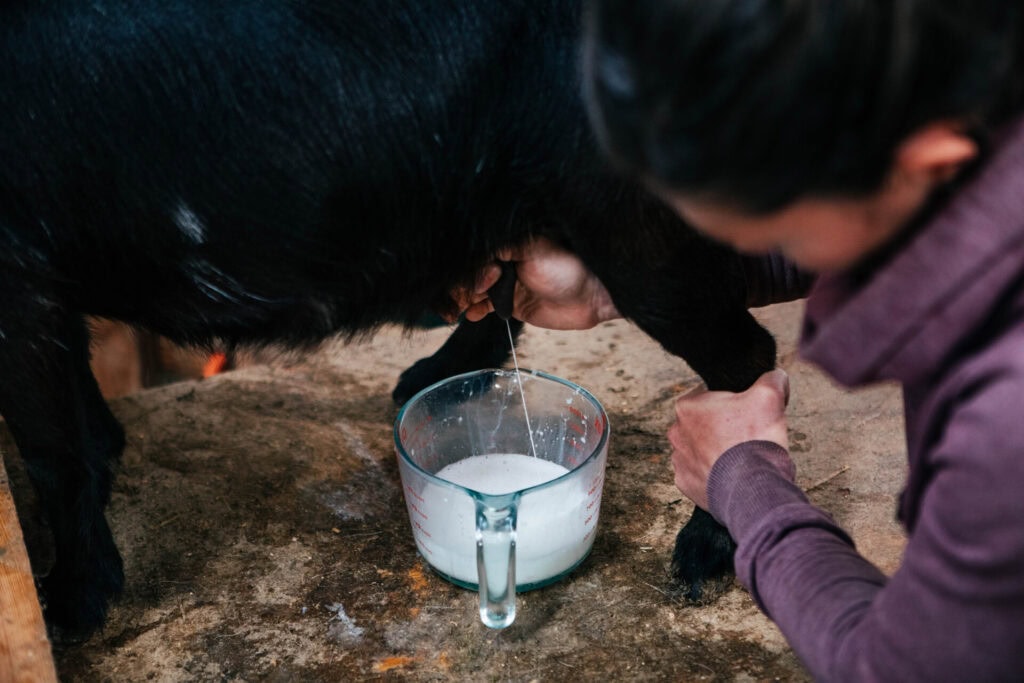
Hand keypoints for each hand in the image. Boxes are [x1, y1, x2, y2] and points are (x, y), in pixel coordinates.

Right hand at [455, 237, 620, 329]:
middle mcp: (503, 261)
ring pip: (473, 291)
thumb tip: (475, 261)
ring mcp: (506, 283)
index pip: (474, 253)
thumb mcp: (534, 250)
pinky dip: (474, 311)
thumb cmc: (568, 267)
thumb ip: (502, 248)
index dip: (470, 268)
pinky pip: (484, 307)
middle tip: (469, 299)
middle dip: (462, 286)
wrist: (592, 296)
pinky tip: (473, 315)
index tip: (484, 280)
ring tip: (460, 310)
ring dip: (463, 300)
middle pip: (469, 273)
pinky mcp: (511, 304)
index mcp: (507, 243)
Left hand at [668, 369, 790, 509]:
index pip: (711, 394)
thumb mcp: (770, 396)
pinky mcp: (686, 483)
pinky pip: (701, 473)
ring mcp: (679, 460)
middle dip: (725, 426)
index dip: (734, 401)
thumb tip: (775, 376)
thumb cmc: (754, 441)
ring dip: (718, 450)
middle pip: (705, 422)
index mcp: (687, 406)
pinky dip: (715, 473)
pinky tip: (732, 474)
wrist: (752, 489)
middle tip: (747, 435)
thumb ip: (771, 379)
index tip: (748, 411)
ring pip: (702, 448)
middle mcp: (676, 432)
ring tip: (741, 457)